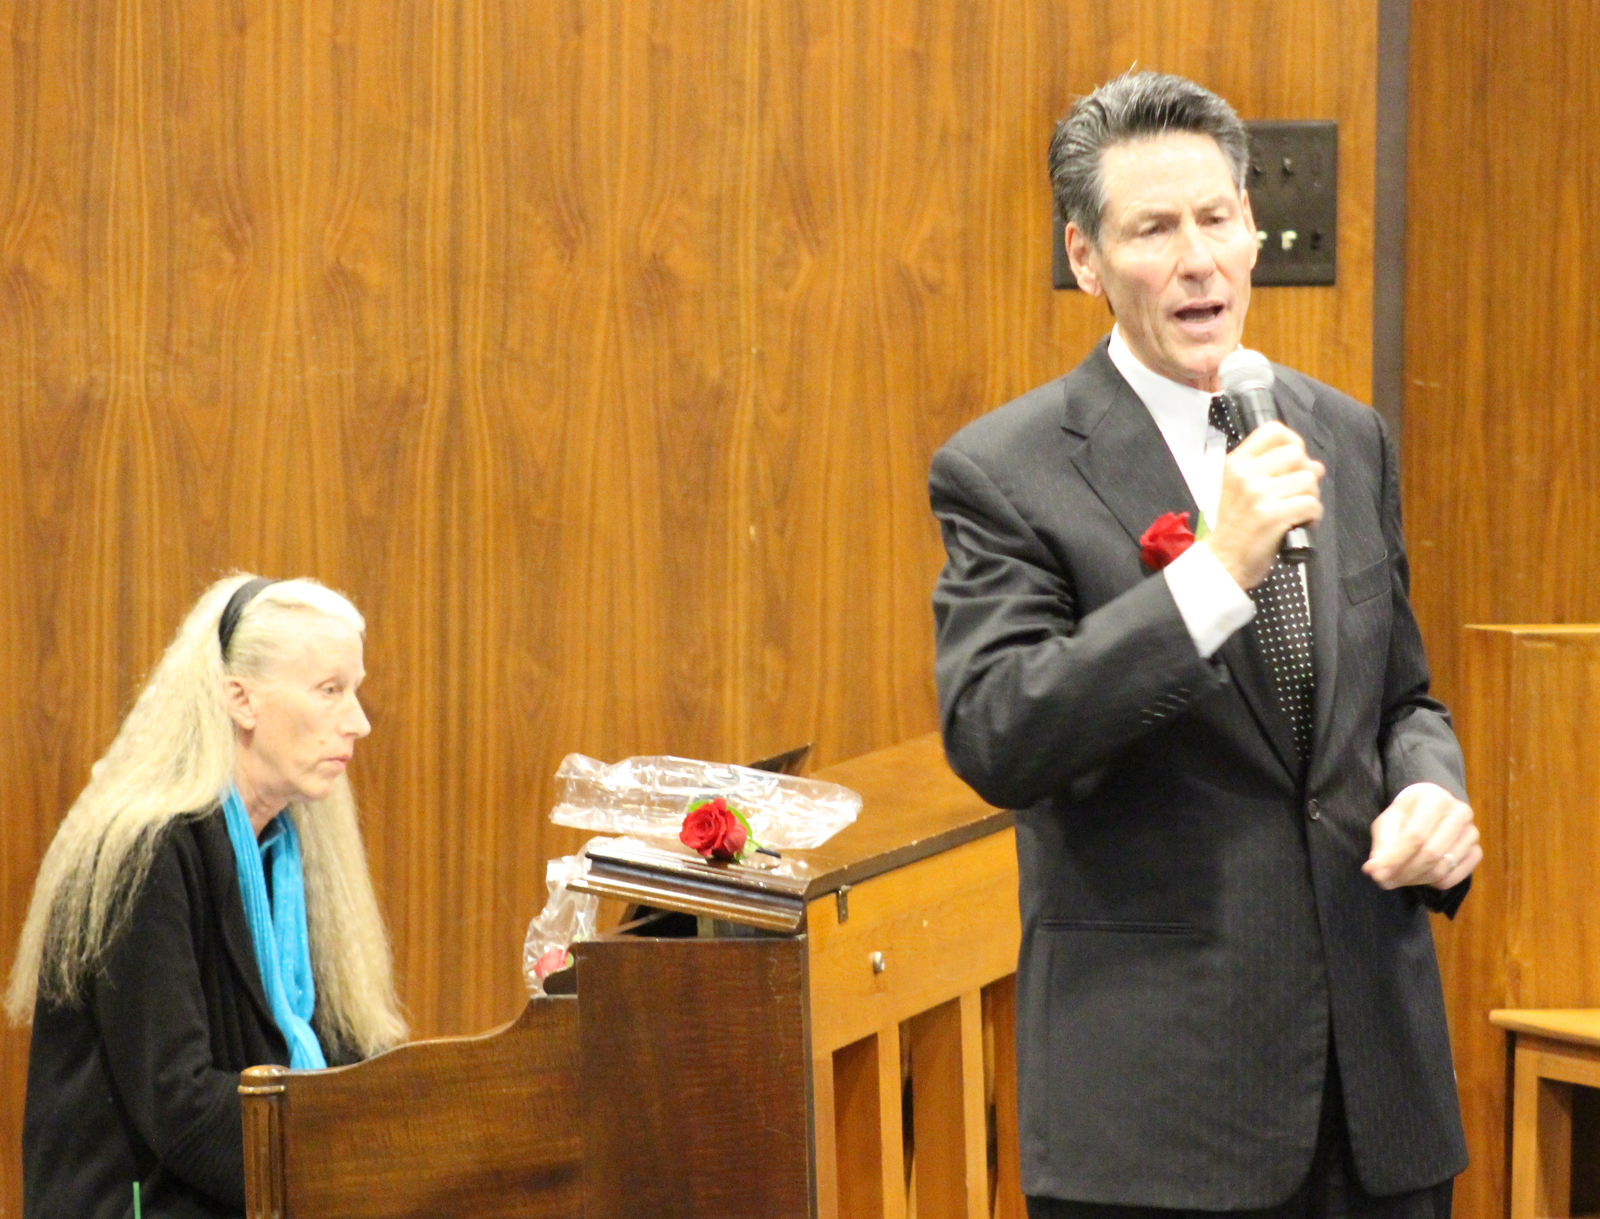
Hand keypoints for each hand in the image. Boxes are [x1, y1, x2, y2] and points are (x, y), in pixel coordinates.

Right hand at [1201, 422, 1323, 589]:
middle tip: (1295, 494)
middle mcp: (1245, 474)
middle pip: (1296, 454)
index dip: (1293, 442)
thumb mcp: (1242, 490)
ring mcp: (1258, 495)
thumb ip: (1273, 472)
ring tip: (1296, 511)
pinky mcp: (1272, 516)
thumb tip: (1315, 465)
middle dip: (1305, 474)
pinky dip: (1313, 516)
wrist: (1223, 561)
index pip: (1273, 431)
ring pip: (1308, 480)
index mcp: (1236, 464)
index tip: (1294, 461)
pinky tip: (1300, 523)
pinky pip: (1311, 504)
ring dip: (1310, 497)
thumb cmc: (1236, 527)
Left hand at [1363, 782, 1480, 889]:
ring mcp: (1472, 833)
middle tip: (1386, 882)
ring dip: (1417, 880)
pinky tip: (1421, 878)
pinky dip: (1436, 883)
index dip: (1395, 858)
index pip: (1415, 836)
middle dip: (1405, 872)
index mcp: (1435, 800)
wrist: (1433, 809)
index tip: (1377, 874)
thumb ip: (1382, 846)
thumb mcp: (1389, 822)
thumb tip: (1374, 872)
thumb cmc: (1407, 815)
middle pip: (1431, 853)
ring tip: (1400, 879)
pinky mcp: (1478, 851)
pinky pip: (1457, 876)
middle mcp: (1459, 814)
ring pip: (1443, 867)